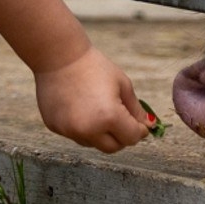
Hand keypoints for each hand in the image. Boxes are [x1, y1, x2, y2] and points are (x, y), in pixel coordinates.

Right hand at [35, 47, 149, 152]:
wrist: (58, 56)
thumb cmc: (93, 66)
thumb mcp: (122, 84)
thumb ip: (136, 109)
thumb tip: (148, 125)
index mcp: (109, 117)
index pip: (131, 138)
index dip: (139, 131)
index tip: (140, 124)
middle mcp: (88, 130)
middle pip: (113, 147)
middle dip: (121, 136)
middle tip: (122, 119)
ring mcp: (69, 131)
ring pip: (93, 142)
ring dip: (100, 133)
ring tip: (97, 108)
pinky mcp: (55, 128)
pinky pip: (75, 134)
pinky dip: (82, 127)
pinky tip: (79, 107)